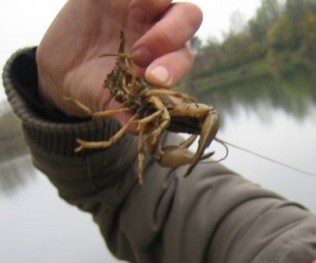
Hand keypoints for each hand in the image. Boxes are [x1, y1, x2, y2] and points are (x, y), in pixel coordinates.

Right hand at [36, 0, 201, 120]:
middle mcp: (160, 29)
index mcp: (166, 58)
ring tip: (133, 16)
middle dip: (170, 35)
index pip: (183, 56)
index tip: (152, 79)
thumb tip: (141, 129)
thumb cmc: (95, 87)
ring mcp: (140, 6)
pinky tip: (121, 2)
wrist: (60, 69)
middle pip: (188, 18)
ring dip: (155, 3)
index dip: (174, 66)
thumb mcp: (106, 101)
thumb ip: (126, 112)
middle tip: (139, 54)